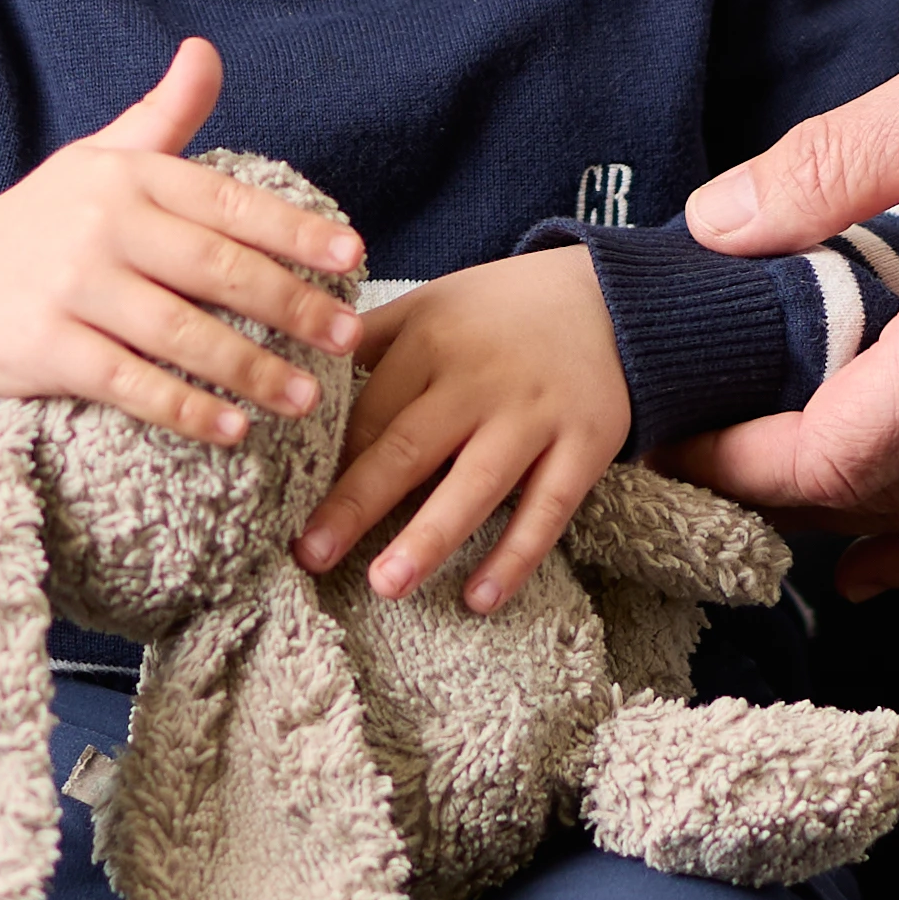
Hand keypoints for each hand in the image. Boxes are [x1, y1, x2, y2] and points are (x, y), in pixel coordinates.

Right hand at [0, 39, 363, 448]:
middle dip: (291, 305)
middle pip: (215, 269)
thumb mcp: (97, 160)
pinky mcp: (48, 348)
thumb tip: (205, 50)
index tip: (352, 256)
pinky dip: (185, 410)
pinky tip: (232, 431)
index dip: (295, 230)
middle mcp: (101, 225)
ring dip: (251, 369)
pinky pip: (131, 384)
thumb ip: (162, 116)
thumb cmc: (40, 223)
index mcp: (125, 176)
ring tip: (305, 397)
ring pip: (181, 333)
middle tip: (346, 336)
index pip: (226, 201)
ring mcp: (73, 288)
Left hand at [313, 240, 631, 613]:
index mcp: (431, 340)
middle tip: (311, 555)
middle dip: (356, 504)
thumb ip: (368, 340)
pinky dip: (515, 557)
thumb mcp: (431, 305)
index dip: (328, 463)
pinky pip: (547, 511)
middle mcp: (481, 378)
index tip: (286, 507)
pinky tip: (479, 598)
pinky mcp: (585, 446)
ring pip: (477, 484)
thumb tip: (290, 374)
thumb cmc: (500, 313)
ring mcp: (535, 416)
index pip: (369, 412)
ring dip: (430, 537)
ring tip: (385, 584)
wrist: (612, 300)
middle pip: (410, 448)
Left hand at [684, 8, 898, 592]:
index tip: (674, 434)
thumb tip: (718, 223)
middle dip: (768, 488)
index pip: (820, 462)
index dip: (732, 463)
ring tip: (771, 479)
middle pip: (865, 506)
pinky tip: (887, 551)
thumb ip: (829, 167)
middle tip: (700, 442)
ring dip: (845, 515)